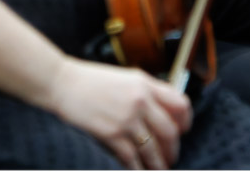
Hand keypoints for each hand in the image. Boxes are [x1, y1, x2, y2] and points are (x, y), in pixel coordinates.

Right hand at [40, 57, 190, 168]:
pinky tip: (139, 172)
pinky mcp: (111, 134)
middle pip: (169, 131)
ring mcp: (126, 119)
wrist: (63, 83)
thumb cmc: (92, 80)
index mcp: (147, 85)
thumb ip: (148, 90)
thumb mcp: (128, 77)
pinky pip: (131, 157)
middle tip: (172, 157)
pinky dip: (137, 168)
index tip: (183, 130)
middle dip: (173, 148)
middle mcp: (140, 101)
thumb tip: (165, 108)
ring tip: (159, 170)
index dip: (186, 121)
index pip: (180, 104)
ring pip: (152, 148)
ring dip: (158, 163)